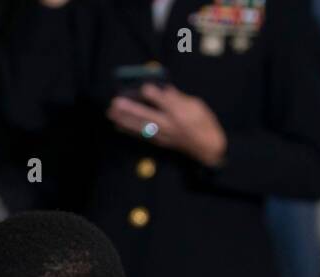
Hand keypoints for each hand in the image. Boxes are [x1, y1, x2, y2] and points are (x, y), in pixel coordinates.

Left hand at [107, 84, 226, 167]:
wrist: (208, 148)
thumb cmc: (204, 123)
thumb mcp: (196, 104)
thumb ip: (178, 97)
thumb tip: (164, 89)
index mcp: (182, 114)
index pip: (167, 103)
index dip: (154, 95)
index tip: (144, 87)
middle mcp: (171, 125)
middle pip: (148, 116)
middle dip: (130, 109)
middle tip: (116, 102)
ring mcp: (164, 135)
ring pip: (141, 127)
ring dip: (125, 120)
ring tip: (111, 112)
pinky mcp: (160, 141)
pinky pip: (142, 135)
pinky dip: (129, 130)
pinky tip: (118, 125)